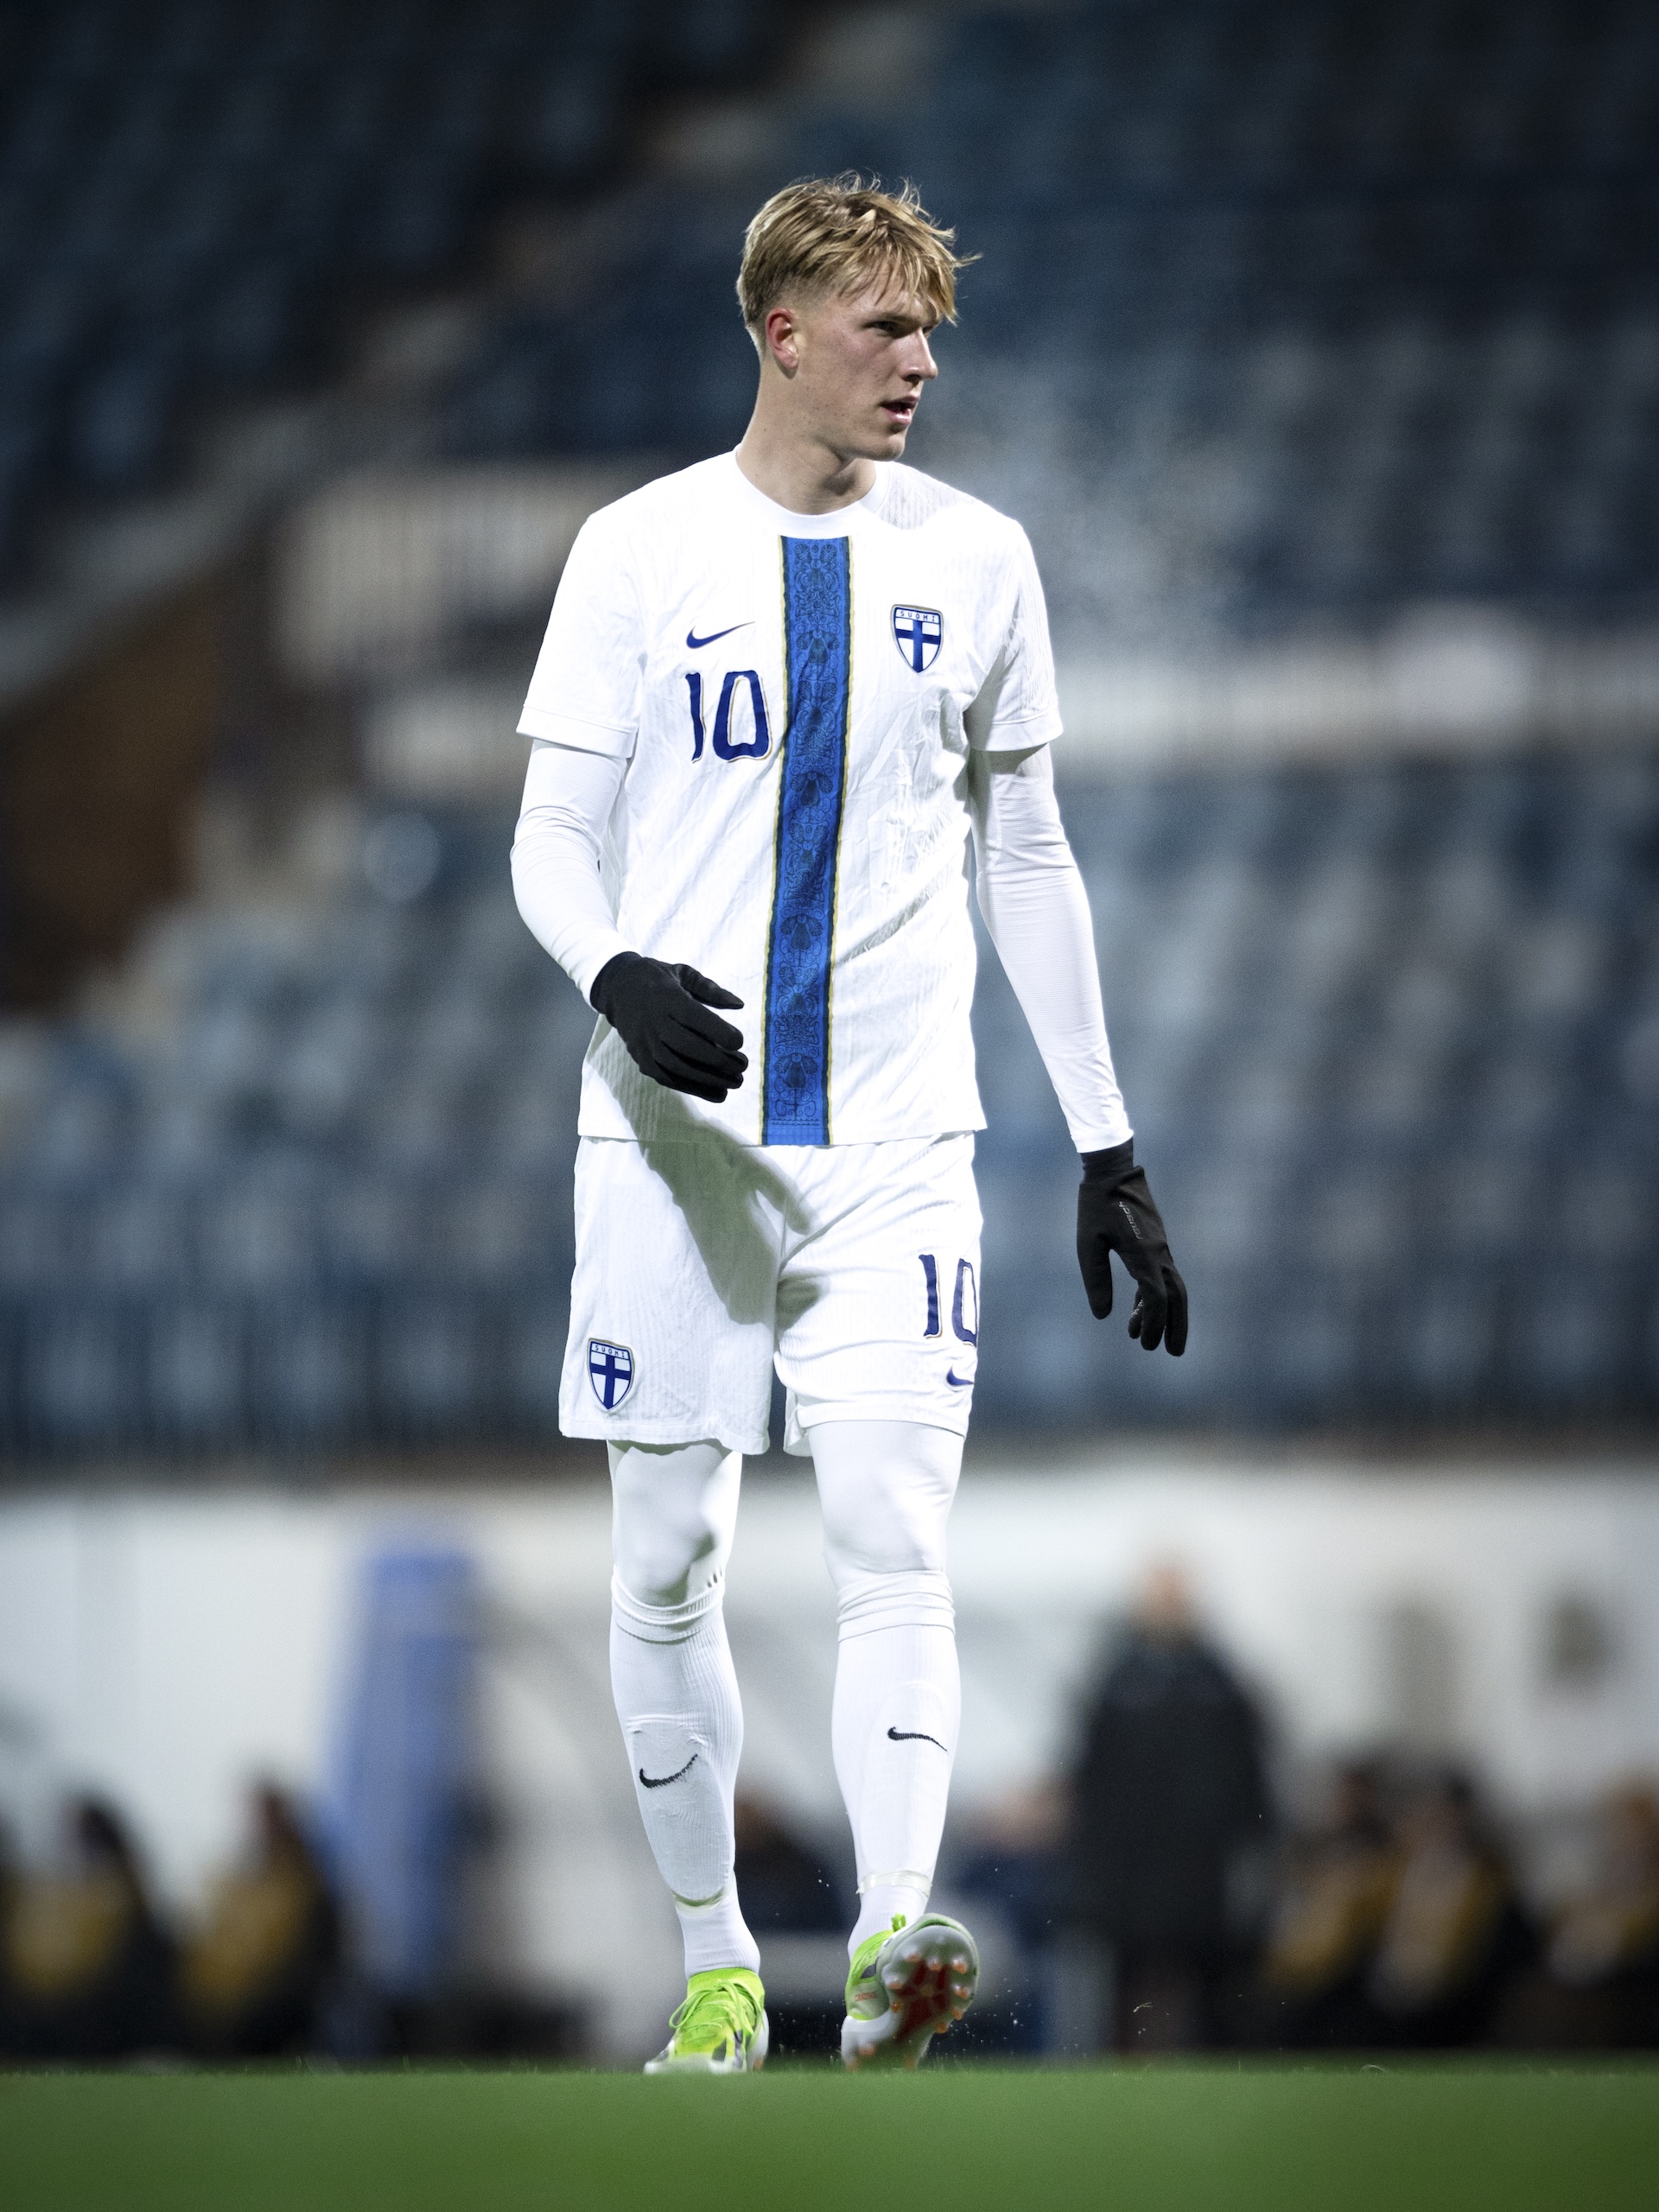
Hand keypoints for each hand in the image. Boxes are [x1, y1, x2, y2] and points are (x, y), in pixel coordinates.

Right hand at [590, 952, 746, 1102]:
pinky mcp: (641, 1059)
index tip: (740, 1042)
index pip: (694, 1017)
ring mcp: (645, 1044)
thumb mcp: (683, 973)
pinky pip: (667, 1078)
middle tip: (743, 1066)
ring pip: (678, 1067)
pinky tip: (718, 1093)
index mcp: (667, 998)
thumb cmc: (658, 979)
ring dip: (710, 1079)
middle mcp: (654, 1022)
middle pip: (688, 1046)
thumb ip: (711, 989)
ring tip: (735, 1081)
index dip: (719, 1032)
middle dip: (719, 1060)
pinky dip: (694, 1088)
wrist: (616, 989)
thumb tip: (740, 1005)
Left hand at [1076, 1141, 1187, 1354]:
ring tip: (1148, 1341)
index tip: (1144, 1344)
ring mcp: (1160, 1248)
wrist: (1113, 1171)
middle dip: (1177, 1326)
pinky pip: (1160, 1276)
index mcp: (1143, 1253)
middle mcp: (1158, 1252)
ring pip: (1172, 1287)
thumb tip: (1103, 1316)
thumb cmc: (1096, 1205)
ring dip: (1166, 1315)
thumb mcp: (1087, 1243)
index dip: (1154, 1322)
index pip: (1157, 1295)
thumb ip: (1096, 1279)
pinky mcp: (1155, 1244)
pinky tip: (1136, 1312)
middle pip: (1177, 1296)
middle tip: (1173, 1353)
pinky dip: (1152, 1297)